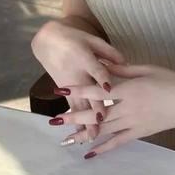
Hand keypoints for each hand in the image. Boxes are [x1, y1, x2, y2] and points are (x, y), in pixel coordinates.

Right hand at [31, 20, 124, 142]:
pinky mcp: (64, 90)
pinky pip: (71, 106)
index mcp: (85, 57)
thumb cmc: (75, 38)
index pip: (96, 69)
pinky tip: (79, 133)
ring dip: (83, 120)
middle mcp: (77, 73)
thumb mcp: (92, 40)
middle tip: (101, 122)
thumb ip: (109, 52)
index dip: (103, 78)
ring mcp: (69, 84)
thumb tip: (126, 63)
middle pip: (86, 93)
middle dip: (93, 107)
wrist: (48, 41)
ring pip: (78, 104)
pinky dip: (75, 119)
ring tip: (91, 136)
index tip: (110, 90)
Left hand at [61, 61, 174, 158]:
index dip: (78, 90)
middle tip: (54, 121)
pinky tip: (89, 153)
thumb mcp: (145, 69)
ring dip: (84, 134)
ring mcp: (133, 123)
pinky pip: (118, 142)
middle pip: (96, 113)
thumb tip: (103, 64)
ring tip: (66, 139)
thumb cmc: (170, 80)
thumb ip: (122, 70)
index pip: (97, 90)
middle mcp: (128, 108)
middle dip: (74, 116)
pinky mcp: (140, 133)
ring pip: (104, 130)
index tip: (60, 90)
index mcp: (128, 89)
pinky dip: (104, 148)